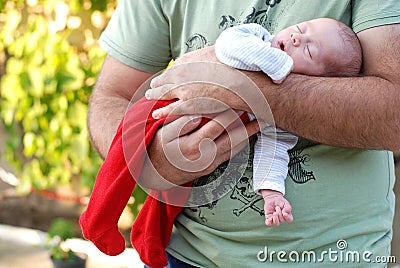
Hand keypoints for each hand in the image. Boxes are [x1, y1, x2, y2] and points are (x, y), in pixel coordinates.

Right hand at [139, 110, 260, 189]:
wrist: (155, 174)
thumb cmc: (158, 149)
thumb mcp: (164, 134)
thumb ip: (180, 124)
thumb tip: (197, 115)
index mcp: (194, 145)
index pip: (217, 125)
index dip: (231, 113)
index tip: (241, 102)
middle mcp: (206, 156)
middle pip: (233, 138)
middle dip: (249, 126)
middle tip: (262, 113)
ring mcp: (210, 164)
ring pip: (234, 148)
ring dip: (248, 136)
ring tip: (260, 124)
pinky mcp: (211, 168)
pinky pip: (230, 156)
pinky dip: (241, 146)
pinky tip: (247, 137)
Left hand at [146, 59, 272, 122]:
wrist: (237, 79)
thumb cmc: (231, 66)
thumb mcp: (214, 52)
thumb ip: (204, 57)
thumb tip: (204, 58)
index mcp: (187, 61)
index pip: (172, 68)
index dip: (167, 74)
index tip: (165, 77)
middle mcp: (181, 74)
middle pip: (163, 79)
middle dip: (157, 84)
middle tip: (151, 87)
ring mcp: (182, 90)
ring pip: (162, 93)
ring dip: (154, 94)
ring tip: (149, 96)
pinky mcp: (187, 105)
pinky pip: (169, 109)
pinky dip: (160, 111)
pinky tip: (155, 113)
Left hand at [261, 189, 292, 226]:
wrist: (272, 198)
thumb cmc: (280, 201)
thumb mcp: (286, 203)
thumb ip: (287, 208)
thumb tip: (284, 213)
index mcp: (287, 215)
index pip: (289, 220)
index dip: (287, 218)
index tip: (284, 213)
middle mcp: (281, 218)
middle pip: (282, 220)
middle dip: (279, 213)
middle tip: (277, 207)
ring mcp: (275, 219)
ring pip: (276, 224)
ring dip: (275, 218)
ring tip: (274, 212)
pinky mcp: (269, 218)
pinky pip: (268, 223)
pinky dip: (269, 222)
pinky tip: (269, 218)